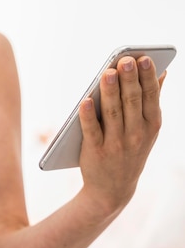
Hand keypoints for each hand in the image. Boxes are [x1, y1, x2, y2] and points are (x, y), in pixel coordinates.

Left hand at [78, 56, 165, 210]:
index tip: (143, 57)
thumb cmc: (130, 150)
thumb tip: (162, 72)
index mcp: (150, 125)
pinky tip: (85, 100)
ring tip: (107, 72)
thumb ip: (151, 101)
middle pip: (131, 101)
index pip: (150, 96)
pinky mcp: (95, 151)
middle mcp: (136, 134)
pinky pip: (91, 130)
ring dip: (109, 91)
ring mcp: (116, 144)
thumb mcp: (147, 129)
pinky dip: (88, 115)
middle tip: (124, 59)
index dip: (147, 76)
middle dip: (128, 79)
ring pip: (112, 112)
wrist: (112, 189)